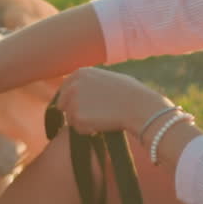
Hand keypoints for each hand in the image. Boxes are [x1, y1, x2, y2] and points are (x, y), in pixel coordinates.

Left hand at [55, 67, 170, 135]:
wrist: (139, 106)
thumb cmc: (130, 92)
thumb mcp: (107, 77)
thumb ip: (90, 81)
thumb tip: (81, 87)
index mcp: (80, 73)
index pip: (64, 89)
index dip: (72, 100)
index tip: (81, 108)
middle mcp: (73, 85)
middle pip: (63, 104)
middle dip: (74, 111)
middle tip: (92, 116)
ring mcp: (73, 101)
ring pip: (70, 118)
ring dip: (82, 122)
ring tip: (101, 119)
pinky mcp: (77, 117)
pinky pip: (77, 129)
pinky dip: (87, 130)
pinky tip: (101, 125)